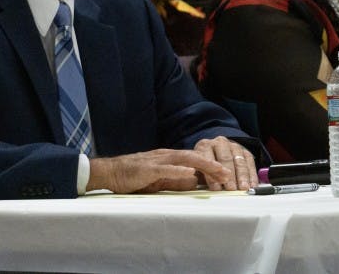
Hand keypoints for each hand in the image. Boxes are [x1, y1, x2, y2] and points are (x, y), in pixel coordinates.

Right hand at [87, 148, 235, 193]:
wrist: (109, 172)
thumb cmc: (134, 177)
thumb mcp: (159, 180)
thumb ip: (175, 181)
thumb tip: (194, 183)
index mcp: (170, 158)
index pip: (195, 160)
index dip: (211, 166)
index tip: (226, 174)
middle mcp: (166, 155)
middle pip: (195, 157)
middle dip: (213, 165)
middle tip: (228, 174)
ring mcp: (157, 160)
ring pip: (185, 160)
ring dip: (203, 165)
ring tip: (217, 171)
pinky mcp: (147, 168)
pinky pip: (165, 169)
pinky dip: (179, 171)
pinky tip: (190, 174)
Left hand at [193, 136, 258, 189]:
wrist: (216, 154)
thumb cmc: (205, 166)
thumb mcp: (198, 170)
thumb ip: (200, 177)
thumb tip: (202, 189)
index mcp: (205, 146)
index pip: (208, 160)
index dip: (212, 175)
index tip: (216, 188)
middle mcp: (220, 143)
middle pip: (226, 159)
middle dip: (229, 175)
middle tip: (231, 188)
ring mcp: (234, 146)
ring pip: (239, 161)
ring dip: (242, 176)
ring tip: (243, 187)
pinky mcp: (245, 151)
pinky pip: (250, 162)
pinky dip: (252, 175)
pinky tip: (252, 184)